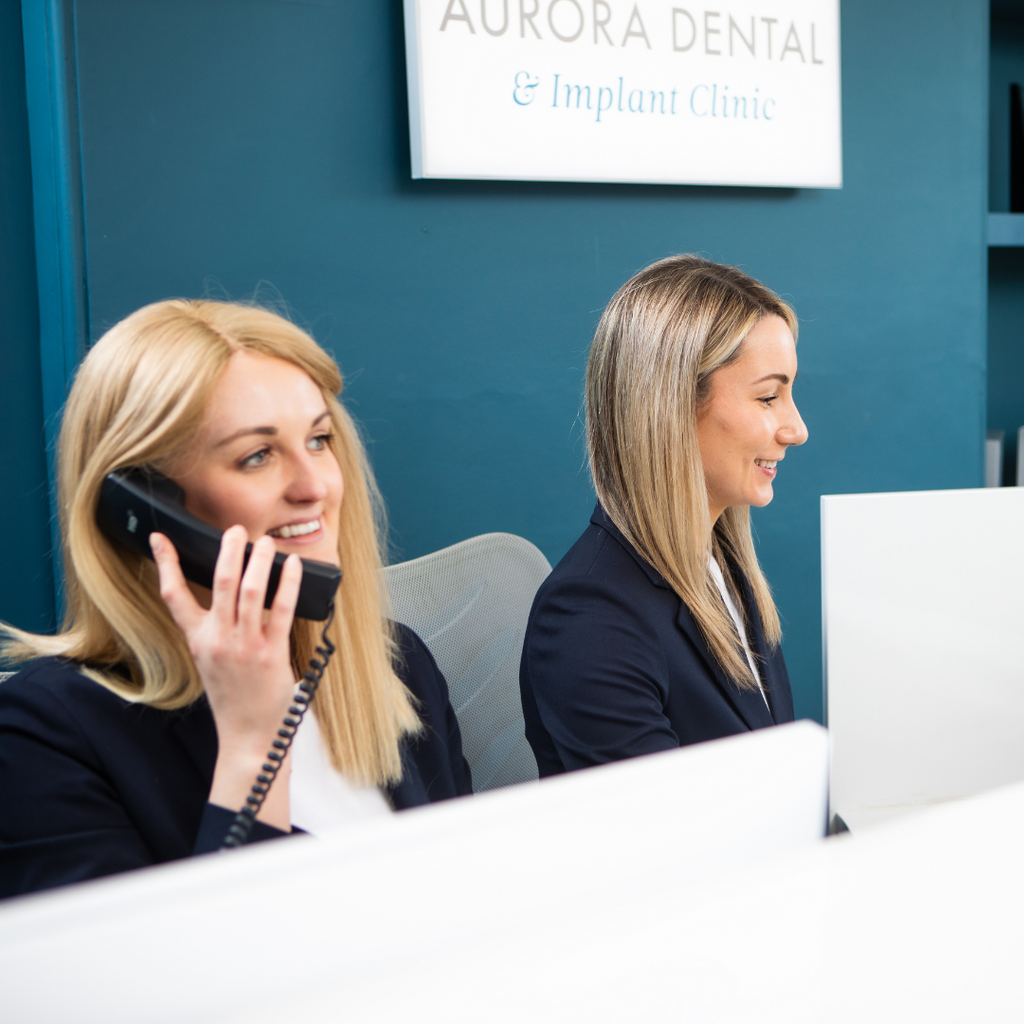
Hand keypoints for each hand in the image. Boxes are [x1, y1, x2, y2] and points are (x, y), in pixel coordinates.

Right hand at [150, 526, 302, 829]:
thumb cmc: (234, 700)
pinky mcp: (270, 653)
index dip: (166, 564)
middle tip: (235, 530)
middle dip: (226, 551)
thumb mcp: (211, 663)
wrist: (248, 737)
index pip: (173, 596)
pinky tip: (293, 566)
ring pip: (248, 591)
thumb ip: (217, 631)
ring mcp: (244, 646)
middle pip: (218, 583)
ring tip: (266, 543)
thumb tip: (233, 595)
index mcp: (198, 640)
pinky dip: (287, 583)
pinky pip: (280, 610)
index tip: (159, 538)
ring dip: (258, 561)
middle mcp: (217, 639)